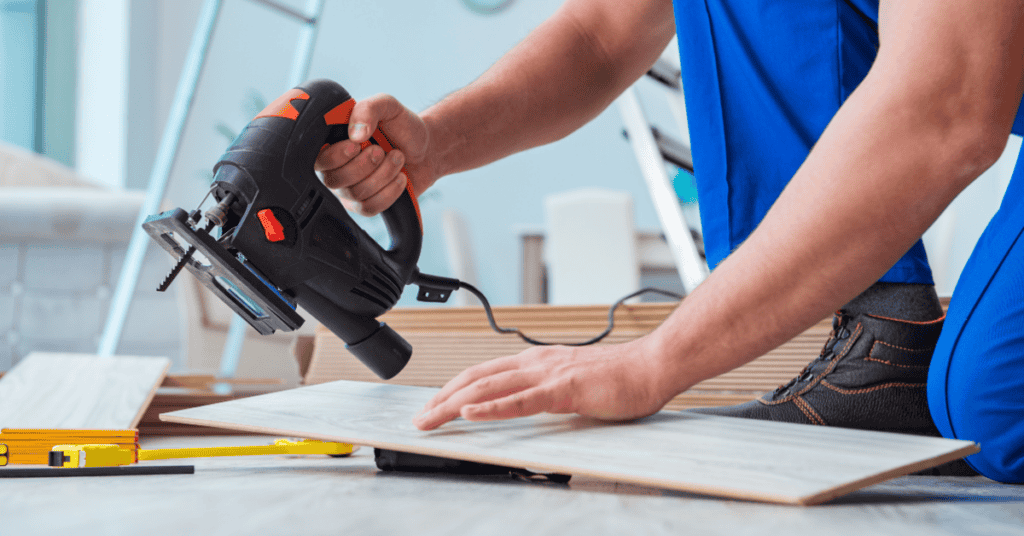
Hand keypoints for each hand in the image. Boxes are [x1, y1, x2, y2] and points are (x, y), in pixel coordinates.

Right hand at [315, 94, 434, 215]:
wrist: (426, 149)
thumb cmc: (402, 127)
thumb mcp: (387, 106)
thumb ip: (368, 109)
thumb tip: (355, 134)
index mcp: (333, 143)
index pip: (318, 159)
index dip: (335, 156)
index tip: (356, 145)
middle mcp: (336, 168)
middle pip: (334, 180)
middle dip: (364, 165)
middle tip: (382, 150)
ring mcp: (349, 189)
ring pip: (356, 193)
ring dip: (383, 175)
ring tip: (397, 158)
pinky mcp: (365, 205)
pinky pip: (369, 207)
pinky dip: (389, 192)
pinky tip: (400, 178)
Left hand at [412, 336, 677, 429]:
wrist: (652, 367)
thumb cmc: (621, 377)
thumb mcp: (572, 384)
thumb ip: (548, 392)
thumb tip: (529, 407)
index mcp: (537, 361)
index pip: (484, 373)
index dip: (454, 388)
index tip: (434, 405)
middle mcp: (536, 362)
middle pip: (477, 378)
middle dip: (443, 398)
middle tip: (420, 418)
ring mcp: (548, 373)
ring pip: (490, 387)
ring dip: (455, 404)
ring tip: (432, 418)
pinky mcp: (564, 389)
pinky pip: (521, 400)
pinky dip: (492, 407)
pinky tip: (470, 414)